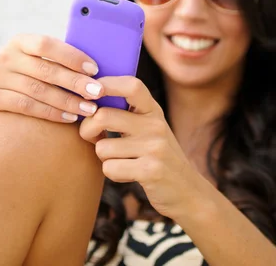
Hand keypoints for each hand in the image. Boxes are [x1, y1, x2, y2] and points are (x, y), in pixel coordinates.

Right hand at [0, 34, 104, 123]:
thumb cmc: (17, 75)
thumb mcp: (28, 60)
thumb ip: (52, 61)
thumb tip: (92, 70)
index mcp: (19, 42)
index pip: (47, 44)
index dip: (71, 56)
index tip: (94, 69)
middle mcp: (5, 57)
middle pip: (46, 70)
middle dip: (75, 82)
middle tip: (98, 93)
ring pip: (38, 90)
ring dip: (67, 101)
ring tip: (88, 109)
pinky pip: (26, 106)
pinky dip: (50, 113)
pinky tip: (68, 117)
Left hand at [79, 76, 196, 219]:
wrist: (188, 192)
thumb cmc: (157, 157)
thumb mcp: (149, 129)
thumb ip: (126, 113)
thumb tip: (87, 98)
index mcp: (153, 111)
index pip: (131, 85)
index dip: (107, 84)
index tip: (91, 94)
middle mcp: (155, 125)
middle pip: (103, 116)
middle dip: (87, 130)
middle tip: (94, 138)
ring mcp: (155, 147)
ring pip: (102, 147)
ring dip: (104, 158)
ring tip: (121, 160)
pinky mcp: (151, 171)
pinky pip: (110, 168)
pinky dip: (112, 173)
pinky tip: (128, 174)